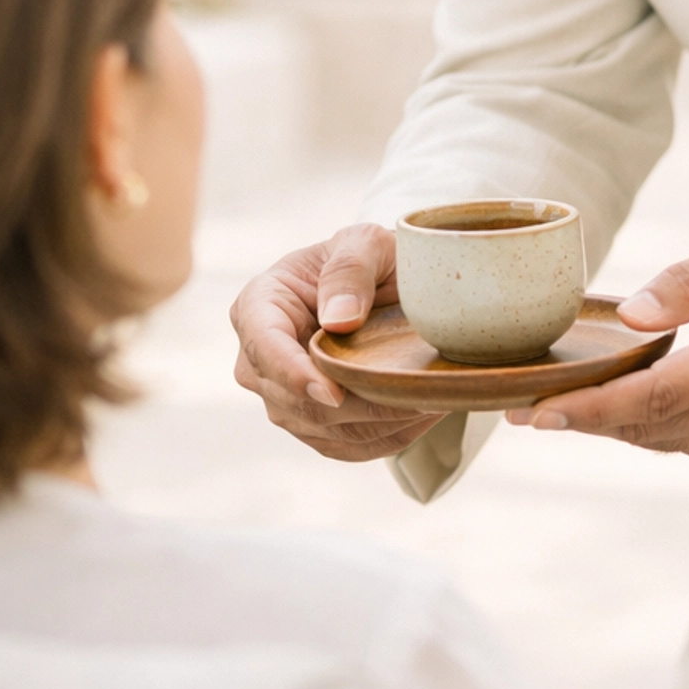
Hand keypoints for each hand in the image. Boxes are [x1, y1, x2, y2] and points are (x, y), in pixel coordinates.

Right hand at [231, 223, 445, 462]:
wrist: (381, 284)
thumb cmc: (368, 257)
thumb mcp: (366, 242)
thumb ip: (350, 270)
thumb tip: (339, 321)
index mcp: (260, 305)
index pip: (265, 345)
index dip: (294, 374)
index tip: (334, 393)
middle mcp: (259, 358)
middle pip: (293, 400)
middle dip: (355, 405)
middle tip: (416, 396)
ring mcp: (281, 395)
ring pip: (322, 430)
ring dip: (378, 423)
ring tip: (430, 402)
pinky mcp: (311, 423)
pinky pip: (345, 446)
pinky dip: (385, 438)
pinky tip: (422, 415)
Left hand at [507, 232, 688, 465]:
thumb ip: (686, 281)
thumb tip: (629, 316)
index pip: (659, 394)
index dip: (593, 407)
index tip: (538, 411)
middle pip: (649, 423)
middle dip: (581, 418)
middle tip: (517, 408)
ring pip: (657, 438)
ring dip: (604, 423)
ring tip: (550, 404)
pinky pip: (675, 441)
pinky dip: (639, 423)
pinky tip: (609, 402)